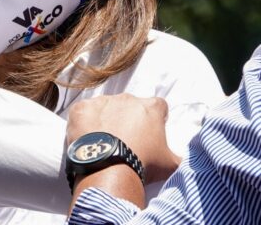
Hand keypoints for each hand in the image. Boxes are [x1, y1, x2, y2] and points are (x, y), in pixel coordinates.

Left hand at [66, 93, 180, 183]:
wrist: (109, 168)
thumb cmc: (142, 163)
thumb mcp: (170, 163)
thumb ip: (180, 156)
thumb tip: (186, 159)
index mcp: (150, 107)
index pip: (158, 107)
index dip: (156, 119)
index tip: (150, 134)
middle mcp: (126, 98)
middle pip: (129, 106)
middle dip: (128, 119)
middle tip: (125, 140)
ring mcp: (102, 101)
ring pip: (105, 108)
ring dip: (105, 120)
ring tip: (104, 141)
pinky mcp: (81, 108)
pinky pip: (83, 112)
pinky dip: (85, 123)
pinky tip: (87, 138)